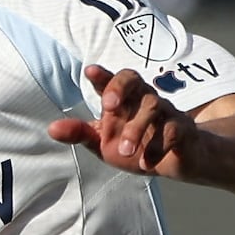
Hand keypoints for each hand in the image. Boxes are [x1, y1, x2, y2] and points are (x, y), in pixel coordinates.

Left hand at [49, 66, 194, 179]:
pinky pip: (173, 130)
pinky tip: (145, 163)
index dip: (102, 76)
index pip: (113, 80)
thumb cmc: (137, 146)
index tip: (90, 71)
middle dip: (120, 88)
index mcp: (124, 100)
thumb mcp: (105, 143)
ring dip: (136, 129)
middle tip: (107, 106)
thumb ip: (81, 134)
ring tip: (125, 151)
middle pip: (134, 80)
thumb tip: (51, 129)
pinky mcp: (183, 129)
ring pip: (153, 106)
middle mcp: (144, 99)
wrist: (178, 162)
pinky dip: (159, 147)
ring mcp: (166, 112)